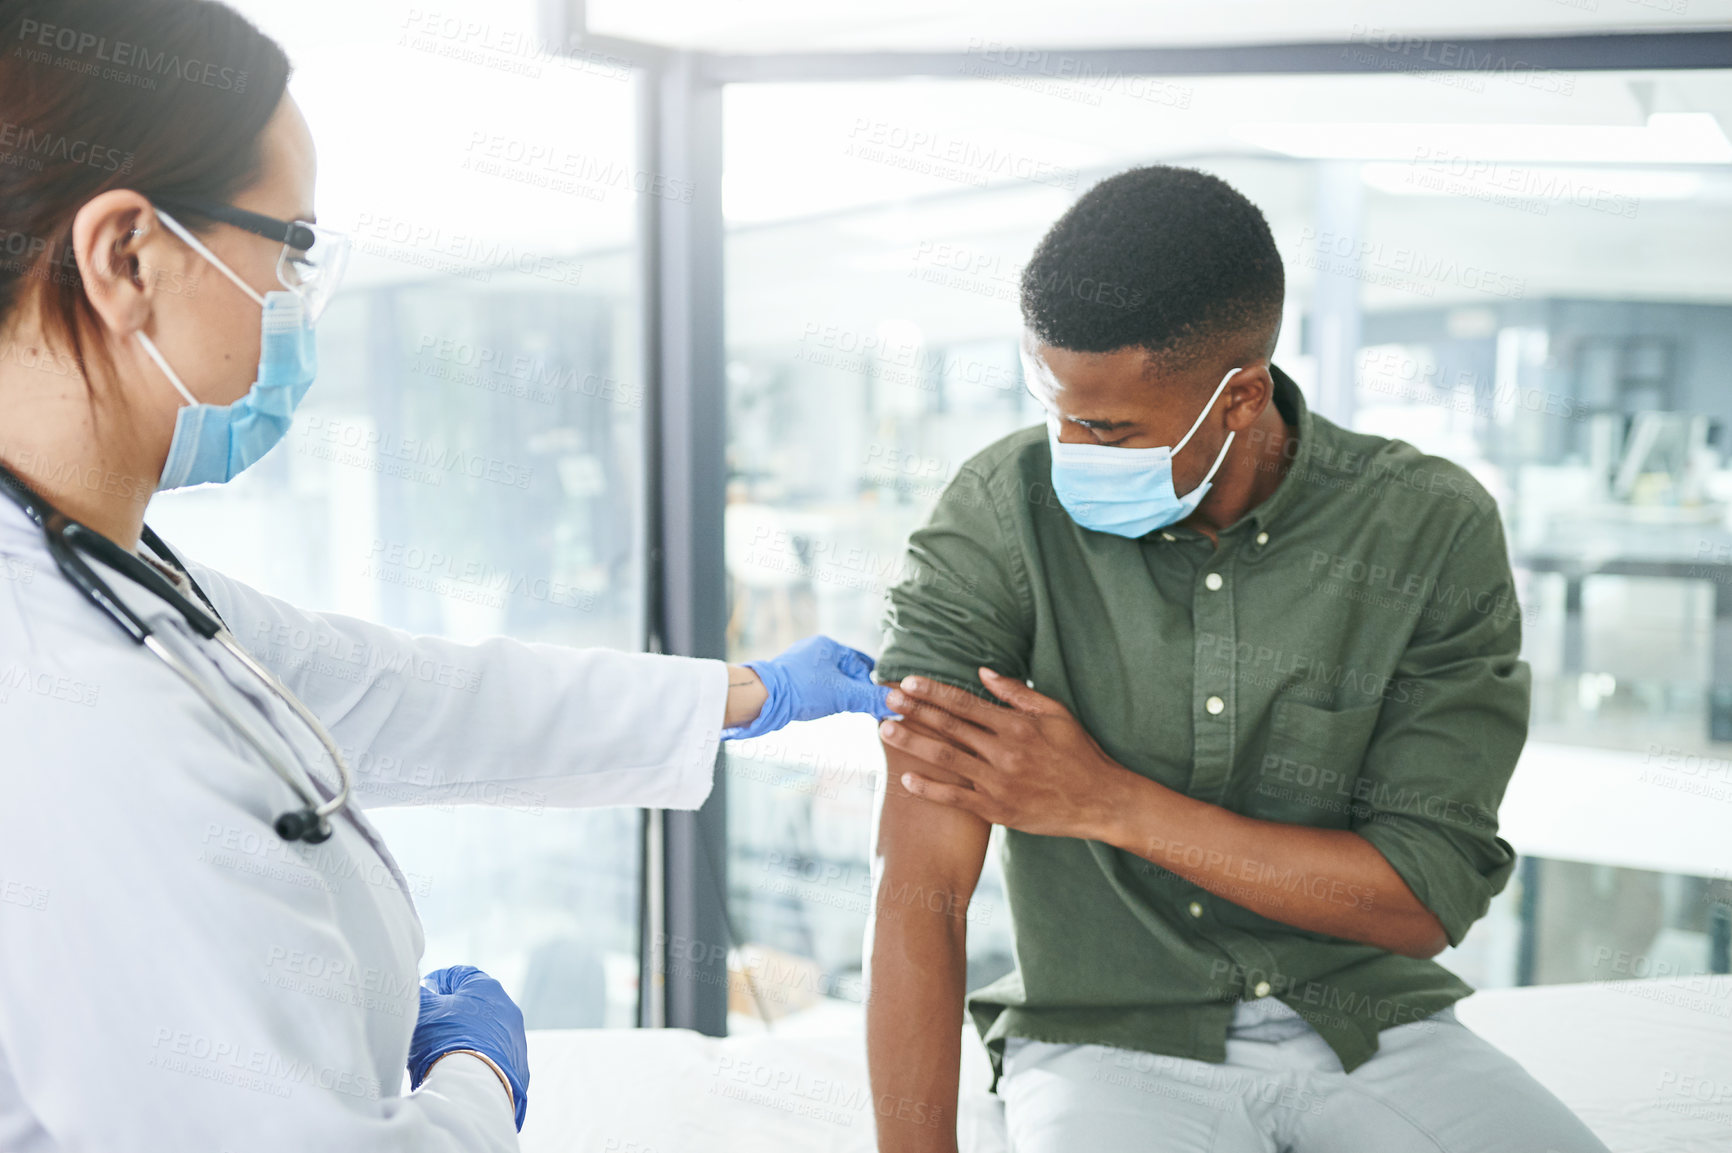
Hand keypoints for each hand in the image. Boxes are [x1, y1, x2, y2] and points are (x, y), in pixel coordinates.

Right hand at [408, 965, 529, 1130]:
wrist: (472, 1086)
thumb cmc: (445, 1039)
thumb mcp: (422, 1008)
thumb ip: (417, 993)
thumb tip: (414, 989)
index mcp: (486, 987)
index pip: (456, 976)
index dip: (435, 985)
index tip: (422, 1000)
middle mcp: (507, 1008)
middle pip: (471, 1006)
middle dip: (449, 1016)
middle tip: (426, 1031)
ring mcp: (515, 1038)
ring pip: (482, 1033)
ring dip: (463, 1040)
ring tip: (440, 1057)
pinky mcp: (517, 1066)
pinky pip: (491, 1059)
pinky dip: (476, 1062)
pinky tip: (459, 1072)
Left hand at [722, 635, 893, 739]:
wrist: (761, 698)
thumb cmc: (802, 690)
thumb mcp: (842, 695)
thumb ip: (870, 699)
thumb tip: (895, 704)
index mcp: (828, 645)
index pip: (861, 662)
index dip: (871, 681)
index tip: (877, 698)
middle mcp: (814, 650)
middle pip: (846, 671)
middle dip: (856, 688)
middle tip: (864, 707)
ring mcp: (800, 663)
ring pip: (831, 679)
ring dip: (841, 694)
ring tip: (844, 708)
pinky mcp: (790, 678)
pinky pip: (815, 686)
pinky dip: (825, 696)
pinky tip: (824, 708)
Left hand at [879, 668, 1137, 840]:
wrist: (1101, 802)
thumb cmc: (1079, 754)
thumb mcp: (1056, 713)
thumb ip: (1017, 692)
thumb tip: (982, 671)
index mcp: (1017, 725)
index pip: (966, 703)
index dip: (934, 691)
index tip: (907, 681)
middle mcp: (1005, 752)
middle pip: (949, 727)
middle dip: (914, 711)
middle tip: (885, 699)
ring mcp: (999, 783)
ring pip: (946, 759)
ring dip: (912, 743)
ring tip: (885, 729)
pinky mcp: (998, 810)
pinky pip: (955, 798)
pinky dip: (929, 788)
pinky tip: (905, 778)